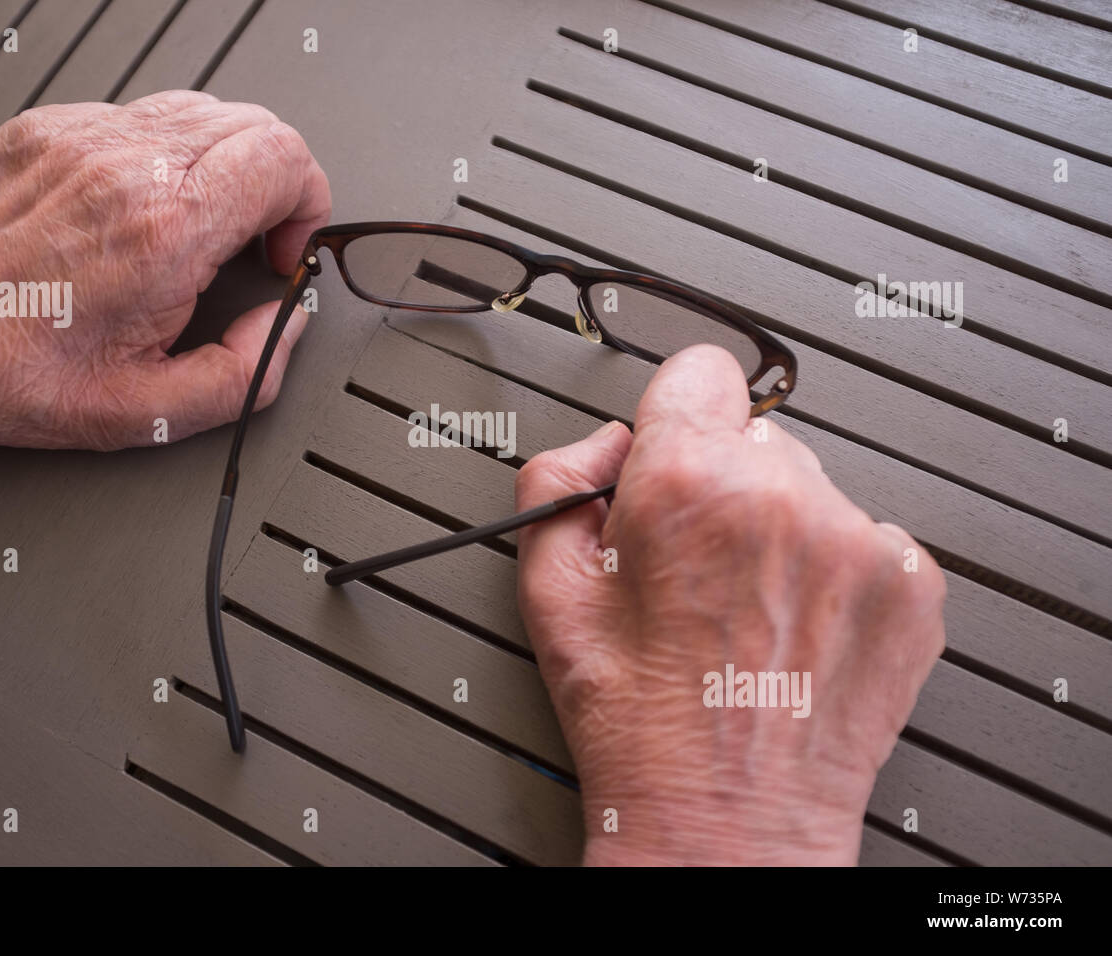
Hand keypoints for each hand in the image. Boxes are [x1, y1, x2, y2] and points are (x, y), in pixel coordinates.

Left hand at [0, 91, 329, 468]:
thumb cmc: (14, 374)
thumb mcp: (150, 413)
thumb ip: (247, 375)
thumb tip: (283, 326)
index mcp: (164, 233)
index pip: (284, 159)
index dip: (308, 204)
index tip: (283, 250)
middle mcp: (126, 169)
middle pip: (255, 124)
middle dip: (277, 182)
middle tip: (253, 240)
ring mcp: (81, 139)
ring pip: (202, 109)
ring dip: (225, 164)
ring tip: (200, 224)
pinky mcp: (47, 129)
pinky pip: (141, 115)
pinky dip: (165, 155)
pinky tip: (142, 208)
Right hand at [515, 345, 946, 865]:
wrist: (728, 819)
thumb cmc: (641, 721)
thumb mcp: (547, 590)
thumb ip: (560, 476)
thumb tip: (608, 442)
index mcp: (691, 484)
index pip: (700, 370)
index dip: (673, 416)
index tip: (670, 455)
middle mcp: (786, 497)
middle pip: (754, 435)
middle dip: (721, 482)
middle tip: (694, 565)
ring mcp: (860, 540)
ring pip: (811, 486)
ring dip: (778, 527)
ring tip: (744, 609)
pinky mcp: (912, 585)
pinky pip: (863, 538)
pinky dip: (831, 571)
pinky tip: (792, 628)